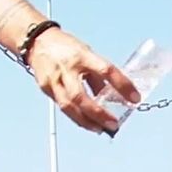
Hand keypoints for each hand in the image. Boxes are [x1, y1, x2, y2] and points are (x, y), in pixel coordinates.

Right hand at [25, 27, 140, 133]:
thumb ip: (97, 75)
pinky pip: (63, 107)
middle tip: (114, 124)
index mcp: (81, 55)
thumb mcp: (86, 53)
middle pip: (81, 96)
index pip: (105, 70)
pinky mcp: (46, 89)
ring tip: (101, 129)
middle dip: (99, 113)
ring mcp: (53, 80)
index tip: (135, 98)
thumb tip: (113, 96)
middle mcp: (66, 69)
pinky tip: (87, 123)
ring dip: (87, 121)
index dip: (122, 85)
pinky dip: (76, 117)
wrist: (37, 42)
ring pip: (69, 106)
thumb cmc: (66, 47)